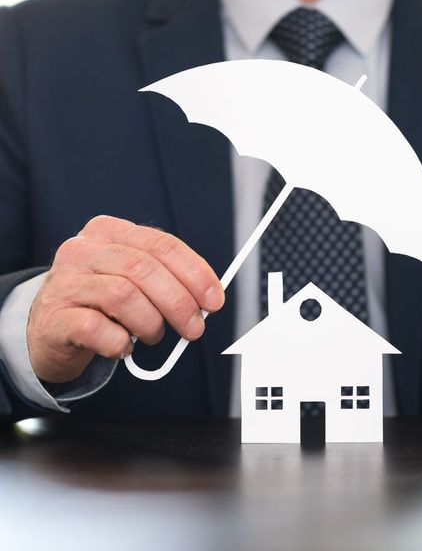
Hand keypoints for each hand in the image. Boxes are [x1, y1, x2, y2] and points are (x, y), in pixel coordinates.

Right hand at [28, 215, 223, 383]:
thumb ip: (167, 280)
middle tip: (194, 329)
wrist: (49, 329)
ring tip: (151, 335)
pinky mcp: (54, 318)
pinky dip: (119, 343)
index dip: (195, 273)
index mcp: (109, 232)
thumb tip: (208, 298)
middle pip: (144, 269)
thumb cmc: (101, 303)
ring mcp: (64, 282)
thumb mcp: (134, 280)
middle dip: (179, 303)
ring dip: (150, 324)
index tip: (214, 300)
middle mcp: (83, 250)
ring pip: (123, 296)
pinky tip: (122, 347)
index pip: (162, 245)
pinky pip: (97, 329)